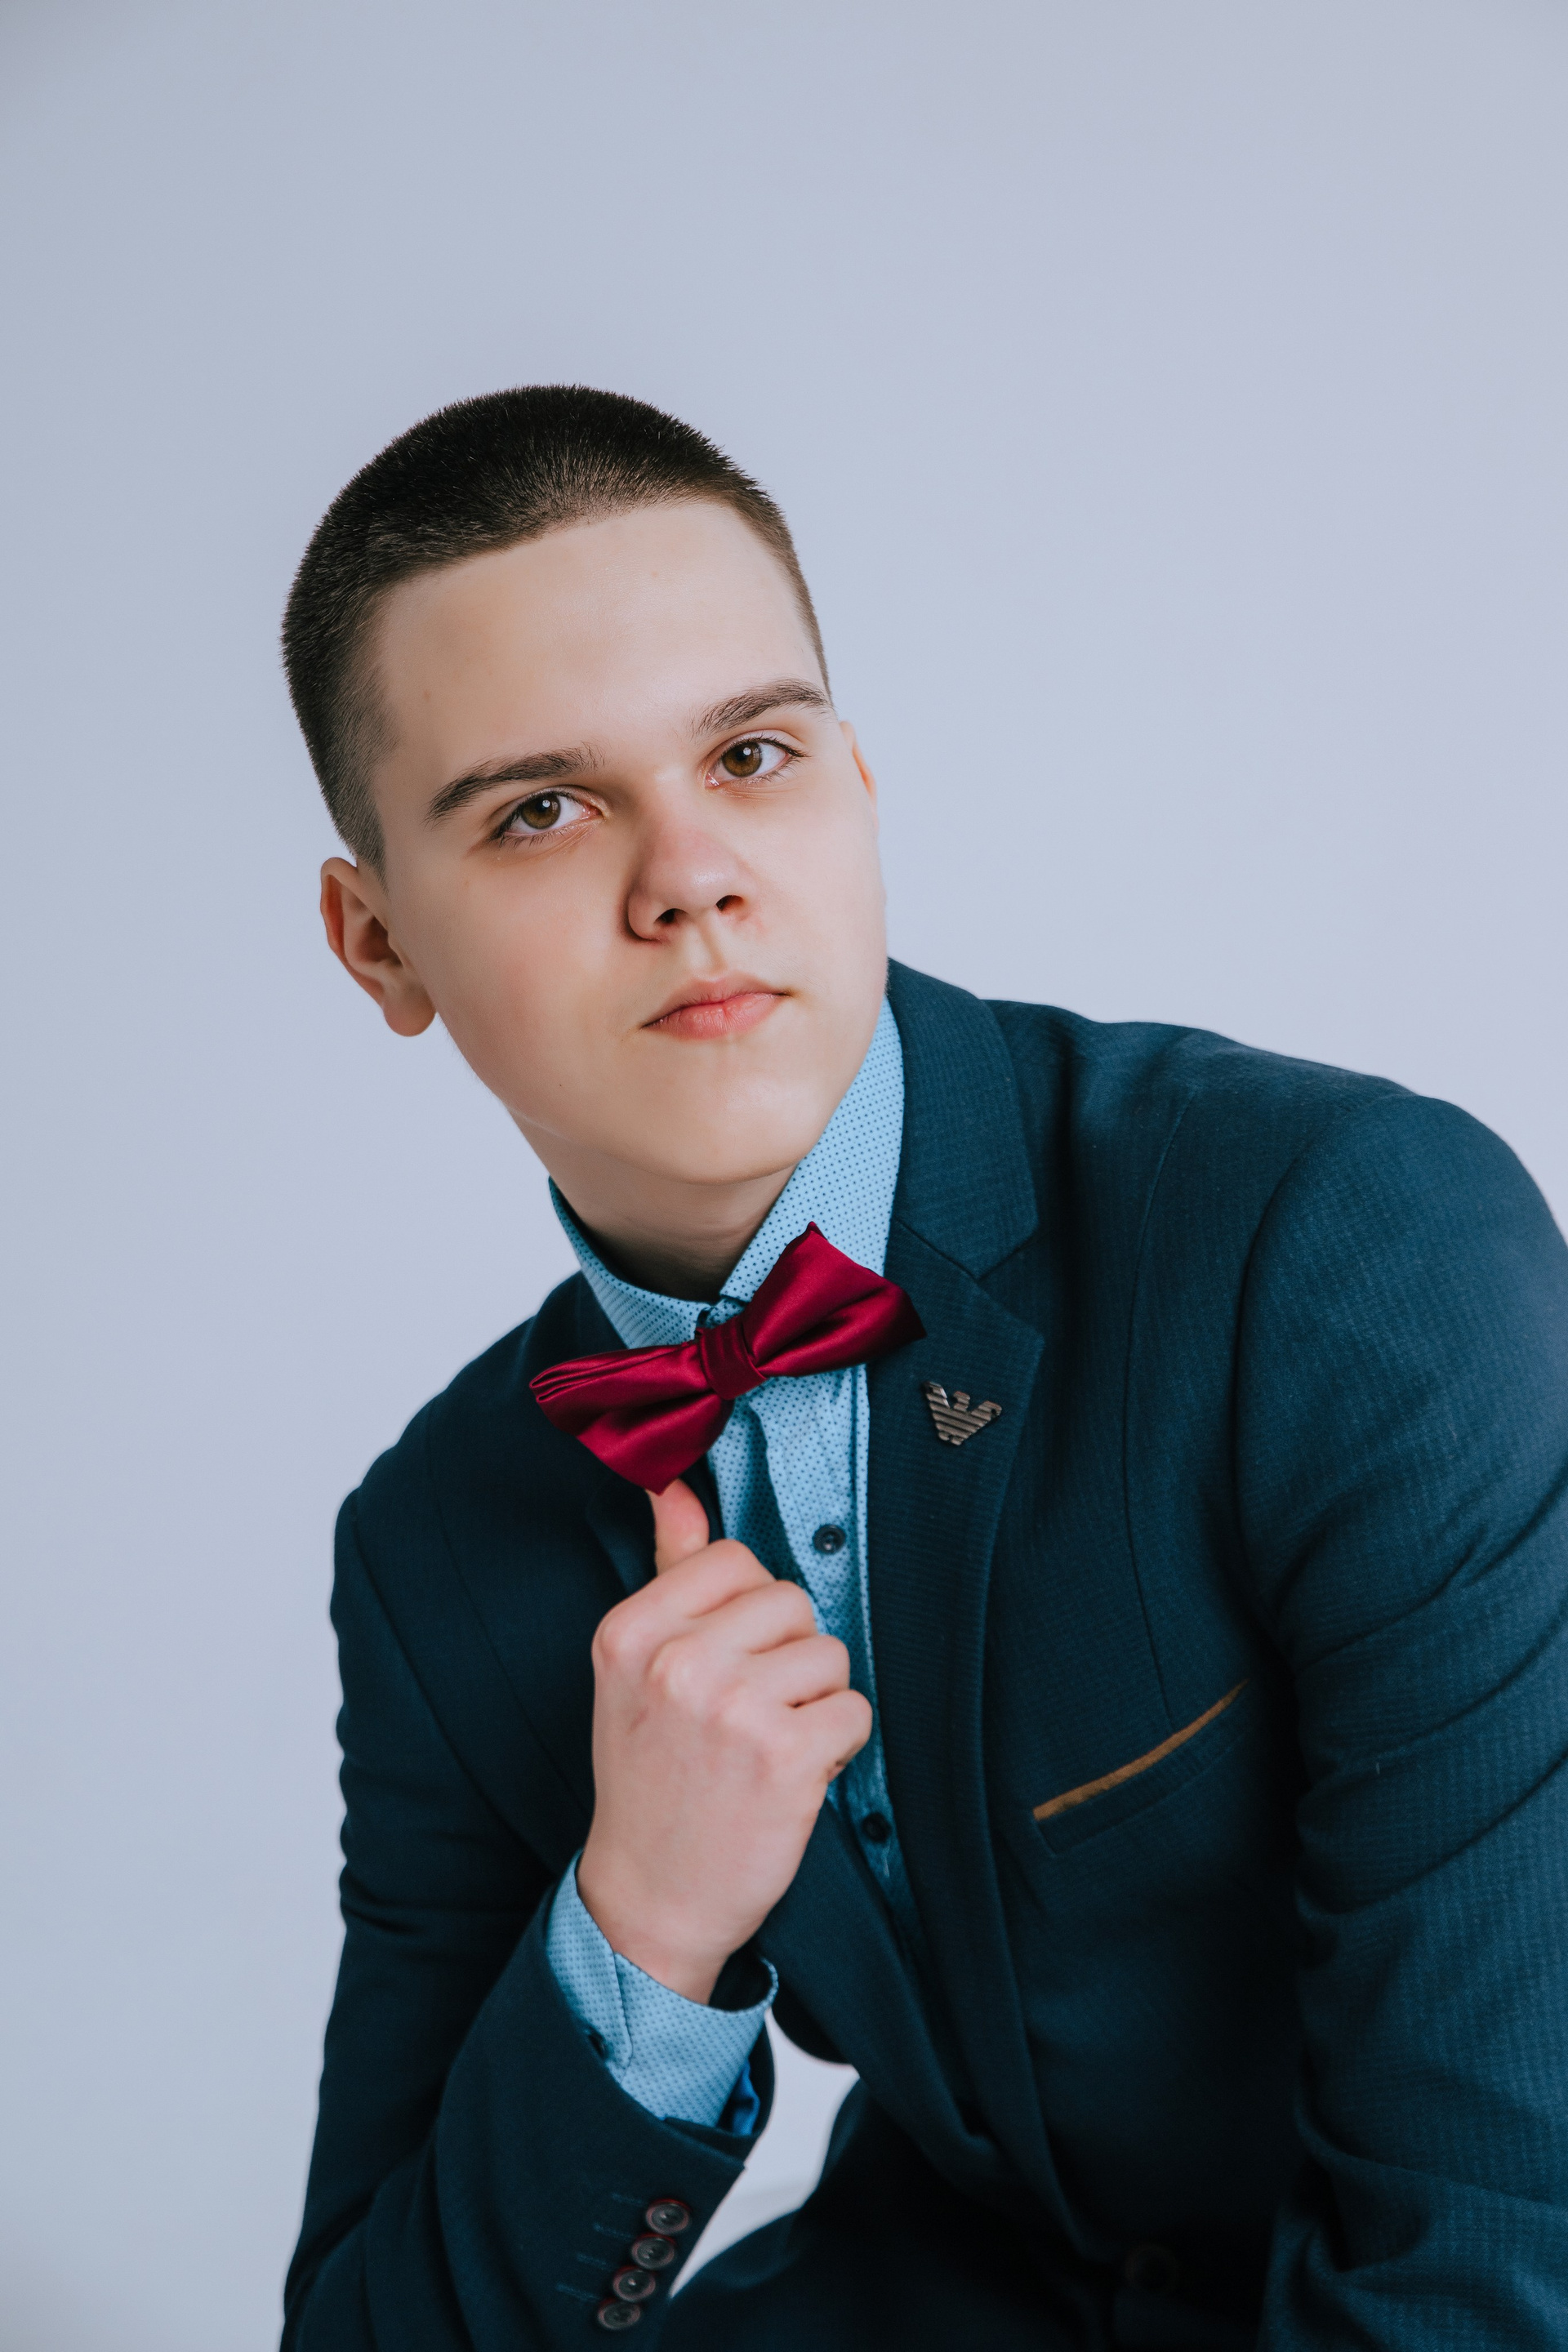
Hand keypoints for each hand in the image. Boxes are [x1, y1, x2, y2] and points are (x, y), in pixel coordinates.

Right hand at [575, 1479, 871, 2002]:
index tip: (728, 1659)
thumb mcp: (634, 1670)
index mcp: (630, 1633)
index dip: (751, 1610)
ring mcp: (732, 1709)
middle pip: (792, 1601)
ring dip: (816, 1701)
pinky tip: (794, 1775)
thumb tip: (676, 1490)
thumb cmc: (649, 1776)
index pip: (735, 1560)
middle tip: (750, 1713)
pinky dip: (837, 1744)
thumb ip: (667, 1575)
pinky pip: (853, 1710)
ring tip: (768, 1746)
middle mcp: (676, 1663)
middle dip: (790, 1654)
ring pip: (830, 1654)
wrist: (650, 1898)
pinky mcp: (785, 1757)